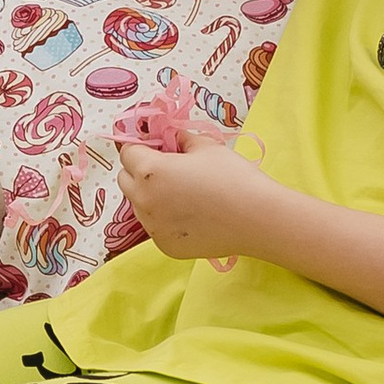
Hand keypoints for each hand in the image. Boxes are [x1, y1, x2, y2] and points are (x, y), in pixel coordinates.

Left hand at [116, 120, 274, 263]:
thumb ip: (180, 139)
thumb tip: (171, 136)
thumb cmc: (233, 177)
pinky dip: (164, 218)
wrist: (258, 219)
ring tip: (182, 192)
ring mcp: (153, 228)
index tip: (155, 144)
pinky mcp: (165, 246)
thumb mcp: (206, 146)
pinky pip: (155, 226)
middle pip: (125, 179)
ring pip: (138, 205)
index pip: (127, 152)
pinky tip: (191, 214)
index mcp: (150, 171)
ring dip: (150, 195)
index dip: (141, 144)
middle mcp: (144, 201)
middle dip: (139, 169)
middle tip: (167, 166)